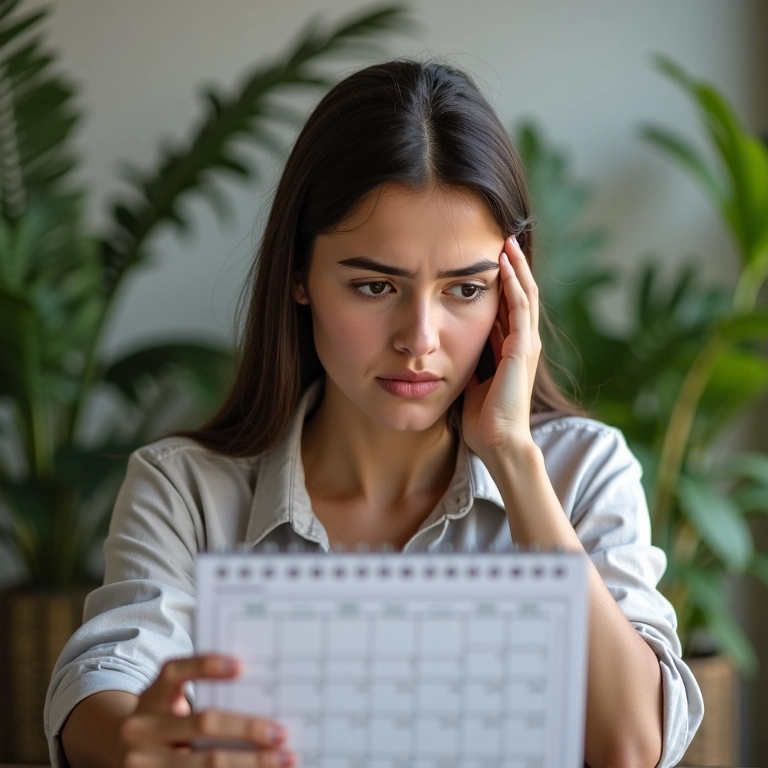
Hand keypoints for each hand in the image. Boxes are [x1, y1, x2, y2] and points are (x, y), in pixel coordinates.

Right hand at [118, 654, 295, 766]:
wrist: (124, 754)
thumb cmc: (164, 720)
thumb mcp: (171, 700)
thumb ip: (204, 692)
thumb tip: (262, 692)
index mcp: (152, 695)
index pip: (177, 672)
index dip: (207, 665)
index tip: (241, 666)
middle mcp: (142, 729)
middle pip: (203, 723)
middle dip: (247, 728)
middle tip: (282, 733)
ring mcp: (144, 764)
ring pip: (206, 763)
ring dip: (251, 763)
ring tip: (284, 759)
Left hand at [461, 235, 540, 459]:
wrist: (498, 441)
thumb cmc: (483, 418)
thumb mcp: (472, 377)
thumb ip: (470, 357)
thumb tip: (449, 342)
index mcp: (511, 348)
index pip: (509, 305)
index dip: (501, 281)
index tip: (488, 257)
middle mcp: (523, 342)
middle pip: (521, 293)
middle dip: (512, 266)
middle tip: (502, 237)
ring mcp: (526, 344)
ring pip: (525, 294)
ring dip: (516, 266)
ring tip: (506, 241)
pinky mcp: (523, 349)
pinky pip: (520, 308)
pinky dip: (514, 283)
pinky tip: (505, 264)